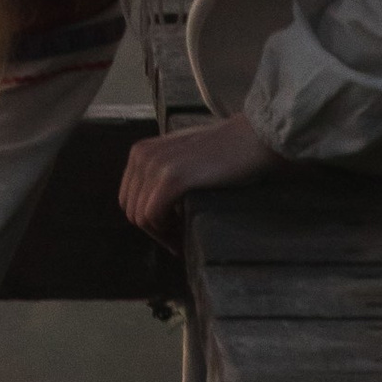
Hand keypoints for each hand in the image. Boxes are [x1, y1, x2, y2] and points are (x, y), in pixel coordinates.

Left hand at [118, 110, 278, 241]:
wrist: (253, 139)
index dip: (147, 220)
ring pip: (140, 217)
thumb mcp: (181, 157)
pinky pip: (152, 217)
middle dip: (154, 230)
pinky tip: (184, 235)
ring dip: (161, 234)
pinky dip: (166, 232)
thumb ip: (161, 174)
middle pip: (132, 210)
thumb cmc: (225, 152)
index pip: (128, 198)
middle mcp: (142, 155)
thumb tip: (149, 213)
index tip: (170, 232)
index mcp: (140, 151)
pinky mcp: (172, 178)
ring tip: (183, 239)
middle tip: (178, 242)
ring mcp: (155, 165)